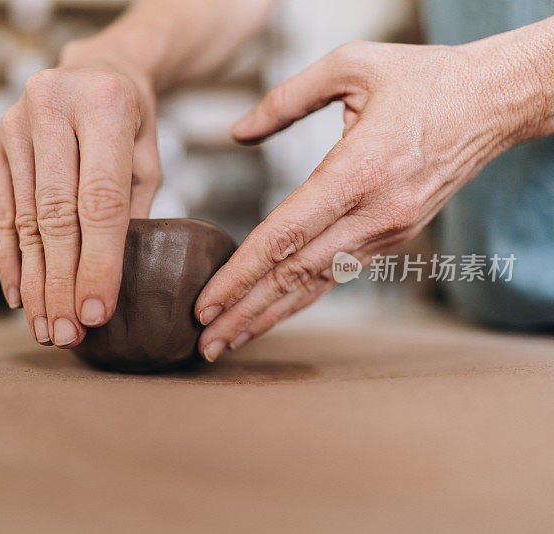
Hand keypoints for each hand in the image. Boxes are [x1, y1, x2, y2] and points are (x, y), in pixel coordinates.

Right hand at [0, 64, 160, 346]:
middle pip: (56, 216)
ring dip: (35, 281)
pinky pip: (4, 212)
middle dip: (61, 283)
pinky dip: (13, 258)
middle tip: (65, 334)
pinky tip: (18, 296)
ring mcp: (16, 123)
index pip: (100, 201)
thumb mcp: (147, 158)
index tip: (96, 313)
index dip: (98, 263)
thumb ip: (129, 212)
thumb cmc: (132, 122)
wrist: (96, 69)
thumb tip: (106, 285)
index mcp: (104, 105)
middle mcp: (52, 107)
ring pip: (27, 220)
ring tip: (44, 327)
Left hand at [194, 37, 549, 361]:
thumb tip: (237, 131)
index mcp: (359, 170)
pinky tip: (271, 314)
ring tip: (227, 341)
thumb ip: (287, 97)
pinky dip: (300, 299)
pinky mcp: (392, 237)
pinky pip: (337, 275)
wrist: (494, 103)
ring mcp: (386, 231)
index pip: (286, 235)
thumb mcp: (353, 63)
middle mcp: (374, 213)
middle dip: (245, 311)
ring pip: (316, 284)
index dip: (241, 273)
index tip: (206, 302)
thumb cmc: (425, 79)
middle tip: (205, 342)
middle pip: (296, 274)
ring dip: (269, 316)